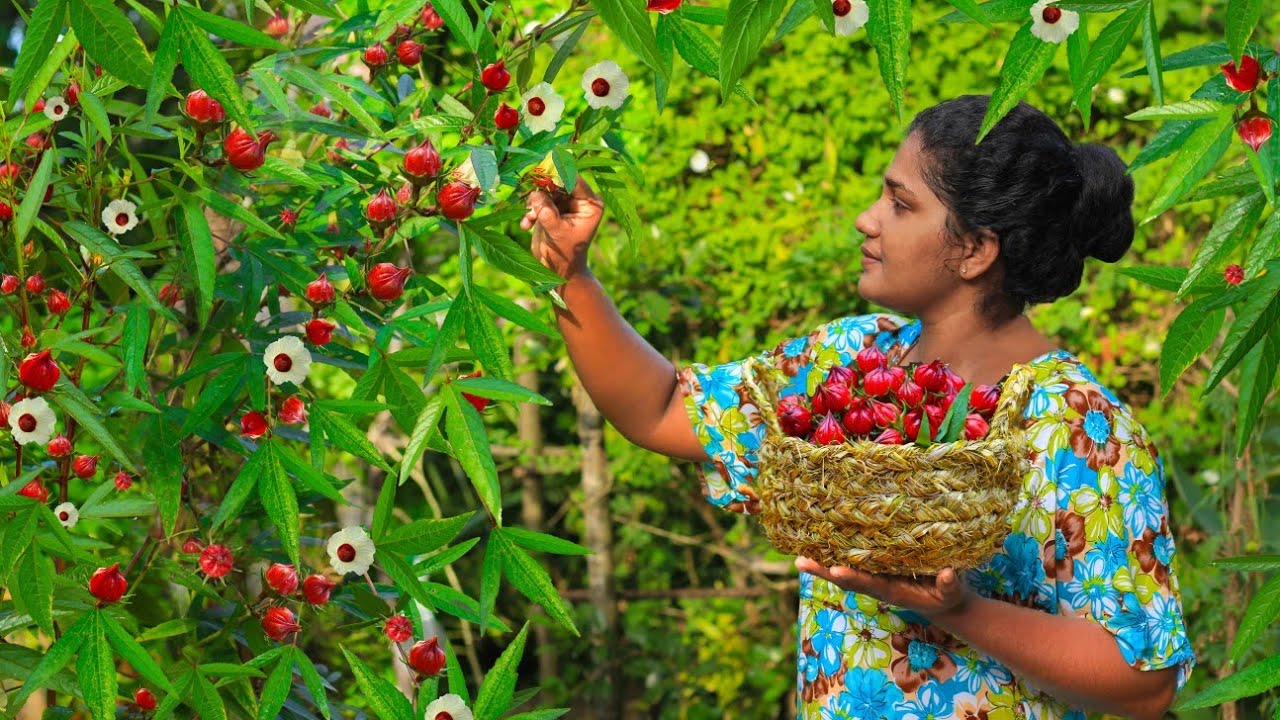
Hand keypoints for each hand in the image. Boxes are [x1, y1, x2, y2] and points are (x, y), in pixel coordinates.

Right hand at [520, 176, 603, 280]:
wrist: (556, 269)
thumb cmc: (563, 253)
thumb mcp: (556, 230)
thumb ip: (546, 210)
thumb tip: (535, 192)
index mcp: (590, 204)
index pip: (574, 180)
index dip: (557, 175)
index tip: (540, 175)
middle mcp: (579, 200)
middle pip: (558, 183)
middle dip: (542, 191)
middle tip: (530, 198)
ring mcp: (564, 203)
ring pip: (545, 191)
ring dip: (534, 204)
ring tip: (530, 219)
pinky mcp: (551, 208)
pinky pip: (538, 200)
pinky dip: (530, 211)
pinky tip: (526, 225)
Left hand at [795, 557, 971, 616]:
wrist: (943, 602)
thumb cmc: (948, 596)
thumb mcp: (952, 592)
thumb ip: (949, 584)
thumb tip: (947, 574)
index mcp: (892, 591)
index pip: (869, 584)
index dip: (852, 577)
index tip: (835, 571)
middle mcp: (878, 584)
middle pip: (847, 578)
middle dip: (824, 571)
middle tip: (800, 562)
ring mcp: (875, 577)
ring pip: (845, 569)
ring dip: (822, 564)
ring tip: (798, 558)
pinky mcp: (877, 569)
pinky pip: (853, 561)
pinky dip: (835, 555)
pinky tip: (818, 544)